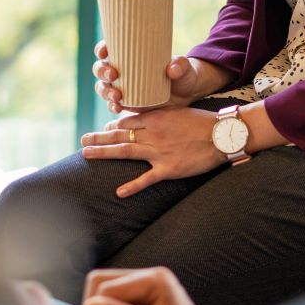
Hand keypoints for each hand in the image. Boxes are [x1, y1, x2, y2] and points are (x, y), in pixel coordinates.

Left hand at [80, 106, 224, 196]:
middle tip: (82, 140)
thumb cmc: (202, 122)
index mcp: (155, 118)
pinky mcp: (169, 168)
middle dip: (98, 138)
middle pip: (119, 135)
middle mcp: (153, 133)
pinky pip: (147, 179)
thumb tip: (144, 118)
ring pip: (125, 151)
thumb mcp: (178, 111)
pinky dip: (132, 186)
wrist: (222, 134)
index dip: (111, 126)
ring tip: (86, 154)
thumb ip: (159, 114)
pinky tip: (119, 192)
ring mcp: (159, 151)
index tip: (102, 130)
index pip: (126, 121)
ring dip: (104, 153)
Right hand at [92, 42, 219, 114]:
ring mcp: (124, 87)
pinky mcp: (128, 103)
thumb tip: (172, 68)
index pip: (110, 48)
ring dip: (105, 91)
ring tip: (117, 96)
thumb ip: (180, 65)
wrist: (188, 94)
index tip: (105, 51)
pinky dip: (112, 106)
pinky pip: (114, 105)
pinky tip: (117, 108)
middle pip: (102, 69)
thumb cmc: (183, 73)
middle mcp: (123, 70)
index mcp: (131, 55)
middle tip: (113, 74)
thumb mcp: (184, 67)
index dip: (102, 48)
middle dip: (102, 71)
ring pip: (104, 87)